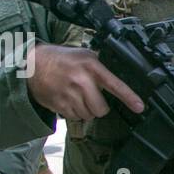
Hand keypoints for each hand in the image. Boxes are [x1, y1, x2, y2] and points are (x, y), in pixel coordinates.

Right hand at [25, 43, 144, 119]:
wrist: (33, 64)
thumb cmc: (62, 59)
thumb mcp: (84, 56)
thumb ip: (101, 68)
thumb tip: (120, 78)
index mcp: (91, 66)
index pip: (114, 84)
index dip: (129, 97)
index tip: (139, 107)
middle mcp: (81, 80)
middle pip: (101, 109)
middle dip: (99, 107)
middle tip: (91, 98)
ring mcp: (69, 93)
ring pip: (88, 115)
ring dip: (86, 110)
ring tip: (77, 97)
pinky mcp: (59, 104)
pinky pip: (75, 117)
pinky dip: (74, 113)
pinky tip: (68, 100)